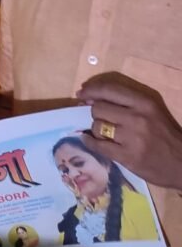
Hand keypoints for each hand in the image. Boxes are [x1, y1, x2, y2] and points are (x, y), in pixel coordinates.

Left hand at [78, 72, 181, 189]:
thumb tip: (89, 97)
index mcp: (144, 103)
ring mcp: (132, 138)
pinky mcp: (128, 156)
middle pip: (98, 108)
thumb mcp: (151, 110)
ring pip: (97, 127)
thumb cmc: (165, 134)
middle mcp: (137, 117)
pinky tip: (90, 140)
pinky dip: (90, 142)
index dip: (91, 90)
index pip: (109, 89)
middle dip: (95, 113)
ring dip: (96, 129)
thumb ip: (125, 102)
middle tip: (100, 118)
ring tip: (105, 133)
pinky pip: (98, 145)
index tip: (82, 93)